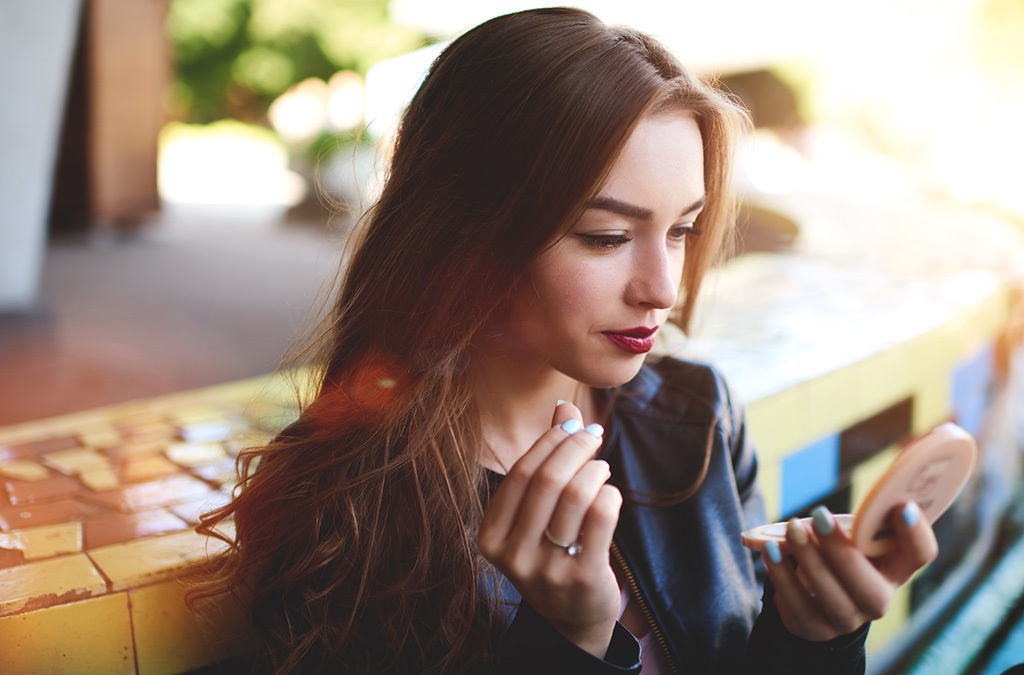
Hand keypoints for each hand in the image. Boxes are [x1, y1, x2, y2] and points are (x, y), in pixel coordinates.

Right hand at [477, 402, 622, 656]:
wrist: (573, 620)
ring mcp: (547, 571)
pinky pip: (601, 518)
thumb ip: (547, 461)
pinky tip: (610, 493)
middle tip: (593, 436)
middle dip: (575, 447)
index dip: (549, 442)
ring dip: (594, 470)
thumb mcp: (537, 513)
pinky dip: (609, 494)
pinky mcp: (583, 579)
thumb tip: (565, 407)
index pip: (520, 475)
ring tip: (600, 467)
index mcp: (491, 538)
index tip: (572, 423)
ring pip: (575, 496)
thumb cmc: (552, 552)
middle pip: (547, 481)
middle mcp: (513, 557)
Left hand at [763, 502, 937, 641]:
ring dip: (810, 561)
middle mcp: (878, 600)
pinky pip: (799, 606)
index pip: (920, 555)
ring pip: (835, 600)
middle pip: (871, 590)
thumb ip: (842, 519)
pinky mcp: (815, 628)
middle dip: (843, 552)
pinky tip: (771, 549)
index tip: (902, 505)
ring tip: (791, 529)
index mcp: (895, 569)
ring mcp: (848, 620)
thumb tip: (817, 511)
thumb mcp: (845, 534)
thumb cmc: (835, 552)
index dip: (916, 534)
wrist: (811, 595)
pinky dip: (784, 575)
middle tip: (819, 514)